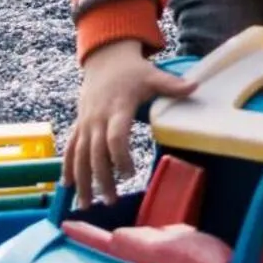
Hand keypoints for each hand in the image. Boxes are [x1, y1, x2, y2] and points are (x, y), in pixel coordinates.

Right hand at [64, 40, 195, 206]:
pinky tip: (68, 186)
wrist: (105, 59)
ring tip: (87, 204)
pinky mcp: (79, 125)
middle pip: (96, 153)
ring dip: (82, 180)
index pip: (115, 137)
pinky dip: (67, 167)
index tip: (130, 174)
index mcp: (118, 108)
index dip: (120, 157)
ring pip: (80, 155)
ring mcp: (86, 123)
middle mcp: (98, 118)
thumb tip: (196, 86)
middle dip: (102, 178)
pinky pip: (70, 148)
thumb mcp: (152, 75)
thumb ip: (172, 85)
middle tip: (112, 201)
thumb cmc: (132, 71)